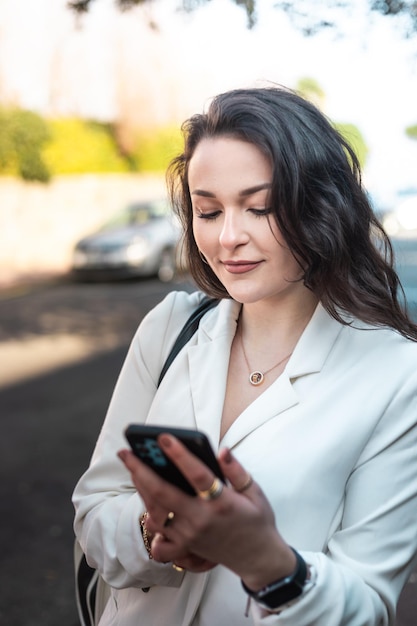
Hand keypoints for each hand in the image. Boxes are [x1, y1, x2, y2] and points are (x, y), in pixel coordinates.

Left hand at [118, 435, 295, 588]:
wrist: (257, 558)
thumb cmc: (257, 520)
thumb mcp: (254, 492)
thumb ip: (236, 470)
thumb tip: (221, 451)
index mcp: (221, 502)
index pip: (196, 474)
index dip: (179, 455)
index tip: (163, 438)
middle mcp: (201, 520)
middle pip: (163, 493)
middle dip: (141, 470)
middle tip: (126, 452)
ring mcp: (190, 536)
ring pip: (156, 513)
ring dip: (141, 491)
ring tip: (134, 469)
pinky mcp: (185, 548)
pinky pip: (159, 539)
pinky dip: (151, 525)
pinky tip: (148, 507)